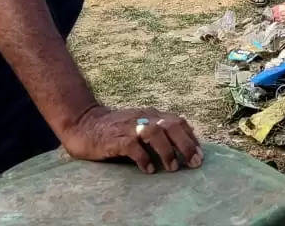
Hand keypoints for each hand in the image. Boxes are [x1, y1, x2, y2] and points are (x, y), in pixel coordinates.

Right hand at [62, 106, 202, 172]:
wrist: (84, 124)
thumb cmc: (115, 129)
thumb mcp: (139, 124)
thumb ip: (157, 131)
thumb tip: (182, 145)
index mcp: (151, 114)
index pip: (178, 121)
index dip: (191, 137)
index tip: (200, 154)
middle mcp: (143, 117)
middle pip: (171, 125)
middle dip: (186, 145)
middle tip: (194, 163)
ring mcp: (129, 126)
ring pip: (155, 133)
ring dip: (167, 151)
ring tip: (173, 168)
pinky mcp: (115, 139)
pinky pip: (132, 146)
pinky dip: (143, 158)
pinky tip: (148, 170)